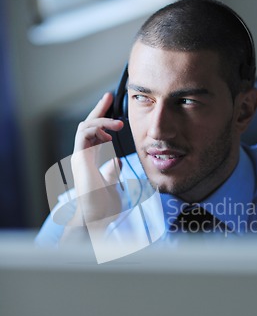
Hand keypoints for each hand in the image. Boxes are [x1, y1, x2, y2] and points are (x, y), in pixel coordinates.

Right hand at [69, 93, 124, 226]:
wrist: (97, 218)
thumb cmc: (103, 205)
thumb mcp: (112, 183)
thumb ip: (112, 171)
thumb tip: (117, 160)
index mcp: (90, 159)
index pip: (95, 133)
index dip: (102, 118)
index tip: (111, 105)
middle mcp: (83, 155)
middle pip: (88, 125)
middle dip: (99, 109)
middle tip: (109, 97)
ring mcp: (80, 157)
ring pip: (84, 127)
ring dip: (101, 120)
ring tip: (118, 124)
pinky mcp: (80, 159)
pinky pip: (83, 135)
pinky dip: (96, 130)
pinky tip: (109, 134)